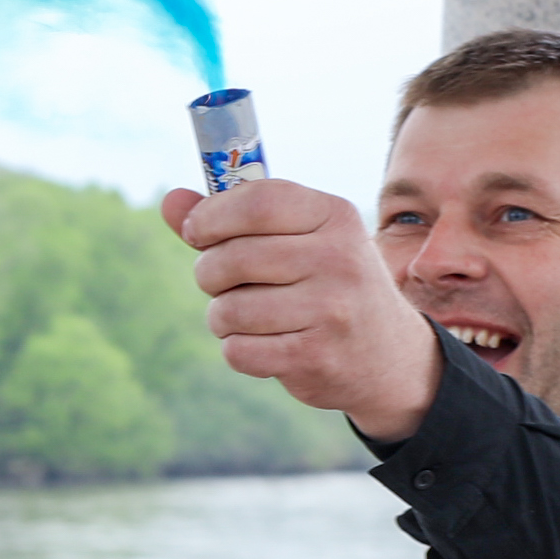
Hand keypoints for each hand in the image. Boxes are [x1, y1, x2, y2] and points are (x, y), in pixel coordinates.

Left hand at [164, 179, 437, 438]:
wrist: (389, 358)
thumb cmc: (328, 286)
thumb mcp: (300, 240)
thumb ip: (233, 219)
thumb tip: (170, 201)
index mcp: (335, 216)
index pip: (257, 202)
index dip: (211, 216)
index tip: (197, 232)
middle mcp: (338, 258)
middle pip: (231, 258)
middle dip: (209, 274)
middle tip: (221, 283)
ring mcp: (330, 310)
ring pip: (228, 310)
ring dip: (222, 318)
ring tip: (247, 317)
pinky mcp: (315, 357)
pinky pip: (238, 351)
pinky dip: (238, 350)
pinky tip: (264, 345)